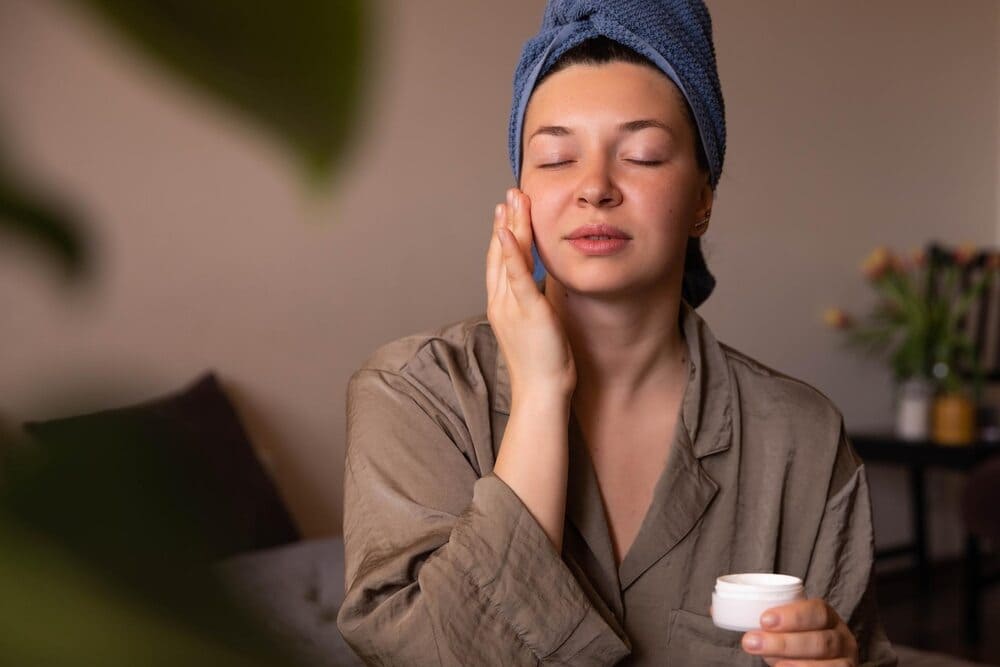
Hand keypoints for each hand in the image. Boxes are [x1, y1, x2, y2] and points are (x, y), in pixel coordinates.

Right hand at [485, 188, 575, 397]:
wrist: (540, 393)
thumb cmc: (543, 365)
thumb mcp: (537, 328)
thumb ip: (534, 305)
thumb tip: (540, 291)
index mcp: (503, 305)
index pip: (500, 262)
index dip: (502, 234)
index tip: (506, 210)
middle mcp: (501, 302)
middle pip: (500, 253)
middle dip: (505, 221)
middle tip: (510, 193)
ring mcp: (511, 306)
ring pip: (506, 258)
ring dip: (509, 226)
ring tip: (512, 200)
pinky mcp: (527, 312)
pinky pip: (516, 277)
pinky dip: (511, 252)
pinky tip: (508, 230)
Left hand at [740, 598, 858, 665]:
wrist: (816, 663)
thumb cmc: (796, 641)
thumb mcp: (785, 628)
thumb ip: (763, 622)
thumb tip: (721, 613)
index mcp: (827, 617)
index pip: (817, 611)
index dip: (792, 616)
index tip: (764, 620)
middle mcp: (842, 639)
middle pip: (820, 641)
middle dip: (784, 643)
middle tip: (751, 642)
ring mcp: (846, 662)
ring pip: (828, 666)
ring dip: (797, 665)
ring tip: (773, 664)